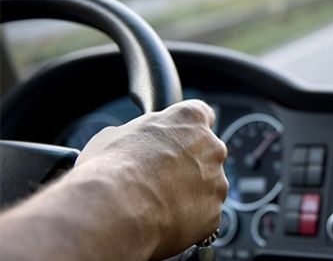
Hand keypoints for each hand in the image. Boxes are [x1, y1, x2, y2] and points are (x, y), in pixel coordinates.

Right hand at [75, 100, 228, 258]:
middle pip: (207, 153)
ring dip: (190, 193)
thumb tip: (131, 143)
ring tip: (157, 204)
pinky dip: (188, 220)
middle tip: (160, 178)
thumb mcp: (114, 136)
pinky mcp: (214, 214)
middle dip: (189, 164)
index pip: (202, 114)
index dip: (187, 129)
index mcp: (190, 119)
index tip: (178, 139)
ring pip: (208, 187)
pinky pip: (203, 215)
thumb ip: (138, 135)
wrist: (116, 210)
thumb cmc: (112, 168)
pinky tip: (163, 221)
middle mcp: (212, 147)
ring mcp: (217, 182)